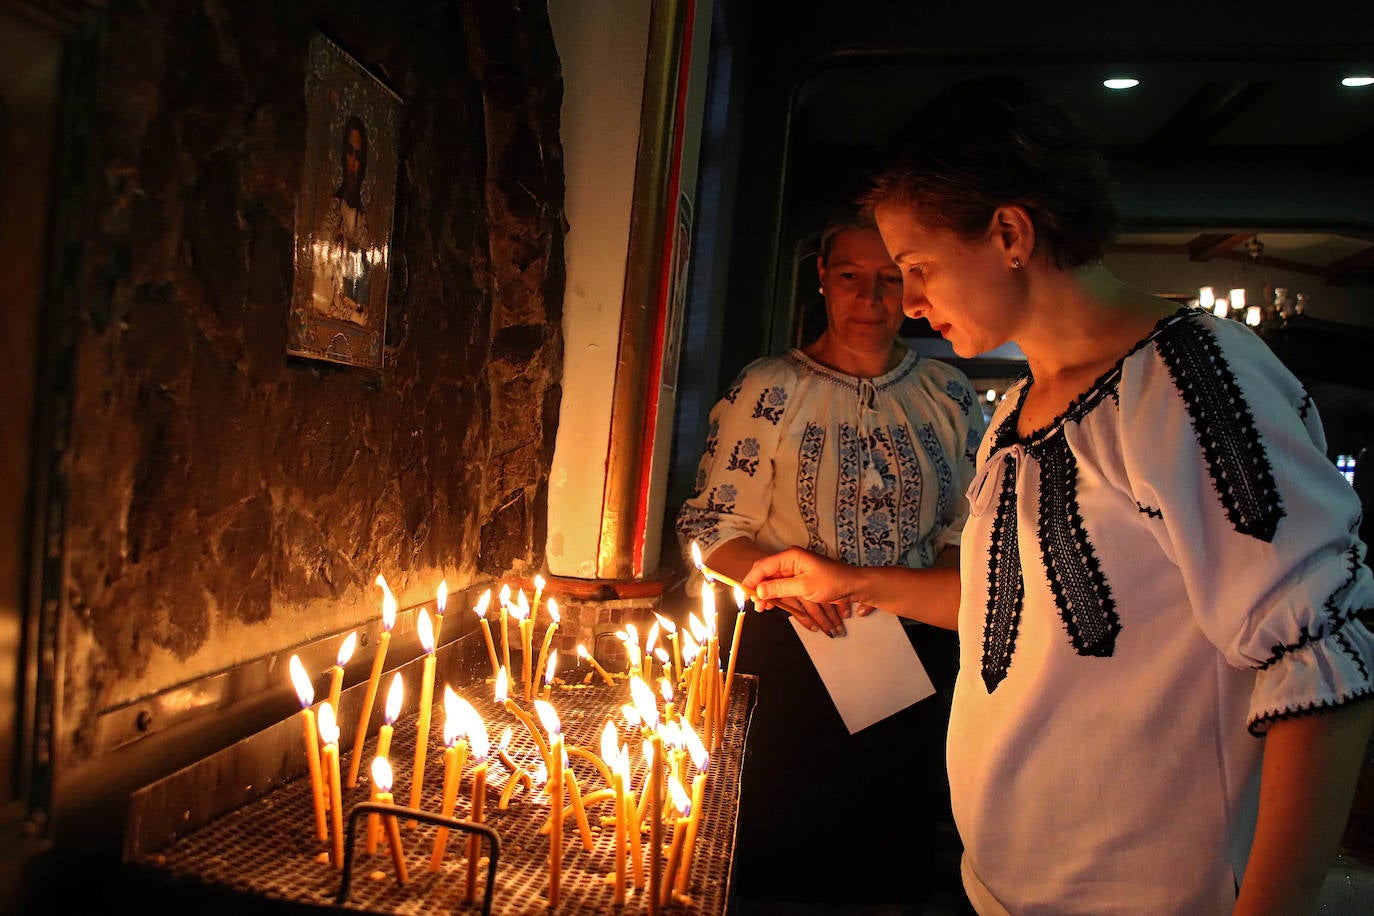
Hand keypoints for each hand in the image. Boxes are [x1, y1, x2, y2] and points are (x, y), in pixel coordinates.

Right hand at [741, 547, 862, 636]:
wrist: (852, 585)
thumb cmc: (832, 582)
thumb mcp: (805, 587)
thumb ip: (780, 587)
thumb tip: (760, 590)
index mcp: (790, 557)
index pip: (763, 567)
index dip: (751, 580)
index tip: (745, 594)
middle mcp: (789, 561)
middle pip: (765, 573)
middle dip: (758, 589)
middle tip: (756, 605)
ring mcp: (793, 570)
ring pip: (772, 581)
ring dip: (766, 594)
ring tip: (763, 608)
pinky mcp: (797, 578)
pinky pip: (781, 586)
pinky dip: (775, 595)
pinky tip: (772, 605)